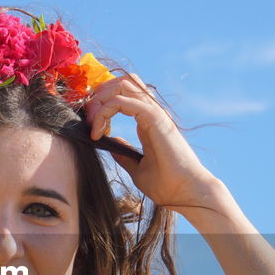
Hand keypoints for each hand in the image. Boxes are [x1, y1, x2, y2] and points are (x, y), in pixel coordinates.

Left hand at [82, 71, 224, 213]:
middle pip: (122, 81)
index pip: (124, 93)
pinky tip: (99, 133)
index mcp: (149, 121)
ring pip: (123, 85)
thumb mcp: (137, 168)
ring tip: (92, 122)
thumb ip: (124, 153)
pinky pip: (124, 101)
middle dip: (99, 94)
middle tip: (87, 118)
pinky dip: (106, 112)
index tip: (91, 127)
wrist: (186, 193)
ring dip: (101, 99)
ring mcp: (155, 113)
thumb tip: (111, 144)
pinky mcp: (155, 119)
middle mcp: (152, 112)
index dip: (102, 102)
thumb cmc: (167, 184)